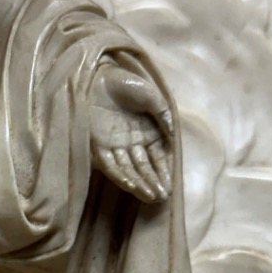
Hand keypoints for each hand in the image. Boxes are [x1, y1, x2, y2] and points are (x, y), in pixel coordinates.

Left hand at [90, 61, 173, 203]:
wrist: (99, 75)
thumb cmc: (127, 83)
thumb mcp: (151, 97)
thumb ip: (163, 116)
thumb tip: (174, 135)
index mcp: (146, 131)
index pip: (157, 157)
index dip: (163, 171)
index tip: (169, 186)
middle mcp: (131, 142)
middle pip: (143, 167)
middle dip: (153, 182)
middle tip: (161, 197)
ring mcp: (114, 145)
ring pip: (128, 169)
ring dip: (139, 183)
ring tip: (150, 196)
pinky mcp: (98, 144)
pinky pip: (109, 164)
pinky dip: (120, 174)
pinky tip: (131, 184)